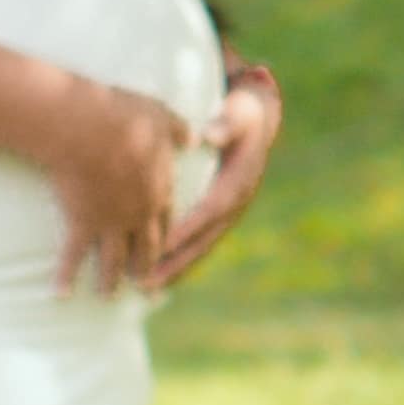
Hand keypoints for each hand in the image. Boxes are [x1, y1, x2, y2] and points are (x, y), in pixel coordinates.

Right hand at [51, 85, 185, 299]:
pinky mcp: (82, 223)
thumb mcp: (161, 116)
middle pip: (146, 247)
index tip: (166, 249)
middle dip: (145, 266)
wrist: (88, 128)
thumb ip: (179, 130)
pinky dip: (66, 277)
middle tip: (143, 284)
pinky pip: (73, 257)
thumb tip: (195, 138)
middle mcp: (139, 214)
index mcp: (160, 190)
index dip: (166, 235)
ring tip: (107, 296)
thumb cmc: (125, 116)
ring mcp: (111, 223)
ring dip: (111, 280)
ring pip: (114, 260)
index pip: (166, 219)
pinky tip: (61, 294)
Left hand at [144, 57, 281, 295]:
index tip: (161, 244)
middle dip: (175, 262)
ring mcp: (229, 214)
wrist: (257, 122)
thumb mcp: (237, 113)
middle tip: (146, 281)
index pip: (210, 210)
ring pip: (201, 248)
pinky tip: (158, 278)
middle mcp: (236, 204)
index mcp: (239, 181)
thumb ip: (224, 123)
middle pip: (204, 240)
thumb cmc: (240, 115)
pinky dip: (180, 262)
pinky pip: (199, 244)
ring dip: (175, 270)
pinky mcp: (219, 217)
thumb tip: (210, 135)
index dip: (187, 228)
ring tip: (146, 291)